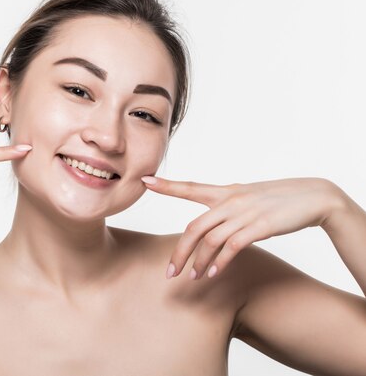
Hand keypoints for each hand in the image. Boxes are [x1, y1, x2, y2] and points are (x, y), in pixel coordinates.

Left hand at [140, 176, 342, 279]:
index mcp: (225, 192)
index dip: (167, 185)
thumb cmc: (277, 199)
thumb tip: (210, 220)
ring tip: (194, 278)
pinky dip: (220, 261)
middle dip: (179, 252)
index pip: (190, 187)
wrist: (313, 197)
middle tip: (170, 272)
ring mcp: (244, 213)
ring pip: (210, 239)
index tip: (145, 181)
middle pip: (194, 227)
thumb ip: (225, 206)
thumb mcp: (247, 197)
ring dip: (199, 262)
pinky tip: (214, 273)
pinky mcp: (260, 226)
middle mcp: (230, 201)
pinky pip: (232, 246)